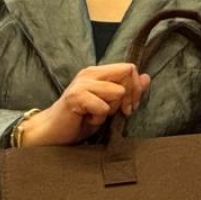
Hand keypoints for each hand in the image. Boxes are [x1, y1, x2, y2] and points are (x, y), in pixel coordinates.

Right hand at [21, 63, 151, 146]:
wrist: (53, 131)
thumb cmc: (81, 119)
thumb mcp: (109, 105)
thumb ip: (128, 90)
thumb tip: (147, 77)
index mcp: (99, 72)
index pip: (130, 68)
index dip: (136, 88)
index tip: (129, 107)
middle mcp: (90, 73)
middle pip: (128, 75)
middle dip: (128, 99)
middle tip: (116, 113)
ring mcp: (82, 84)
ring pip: (118, 92)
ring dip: (111, 110)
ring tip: (96, 115)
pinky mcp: (76, 97)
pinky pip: (103, 107)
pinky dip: (99, 118)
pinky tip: (87, 119)